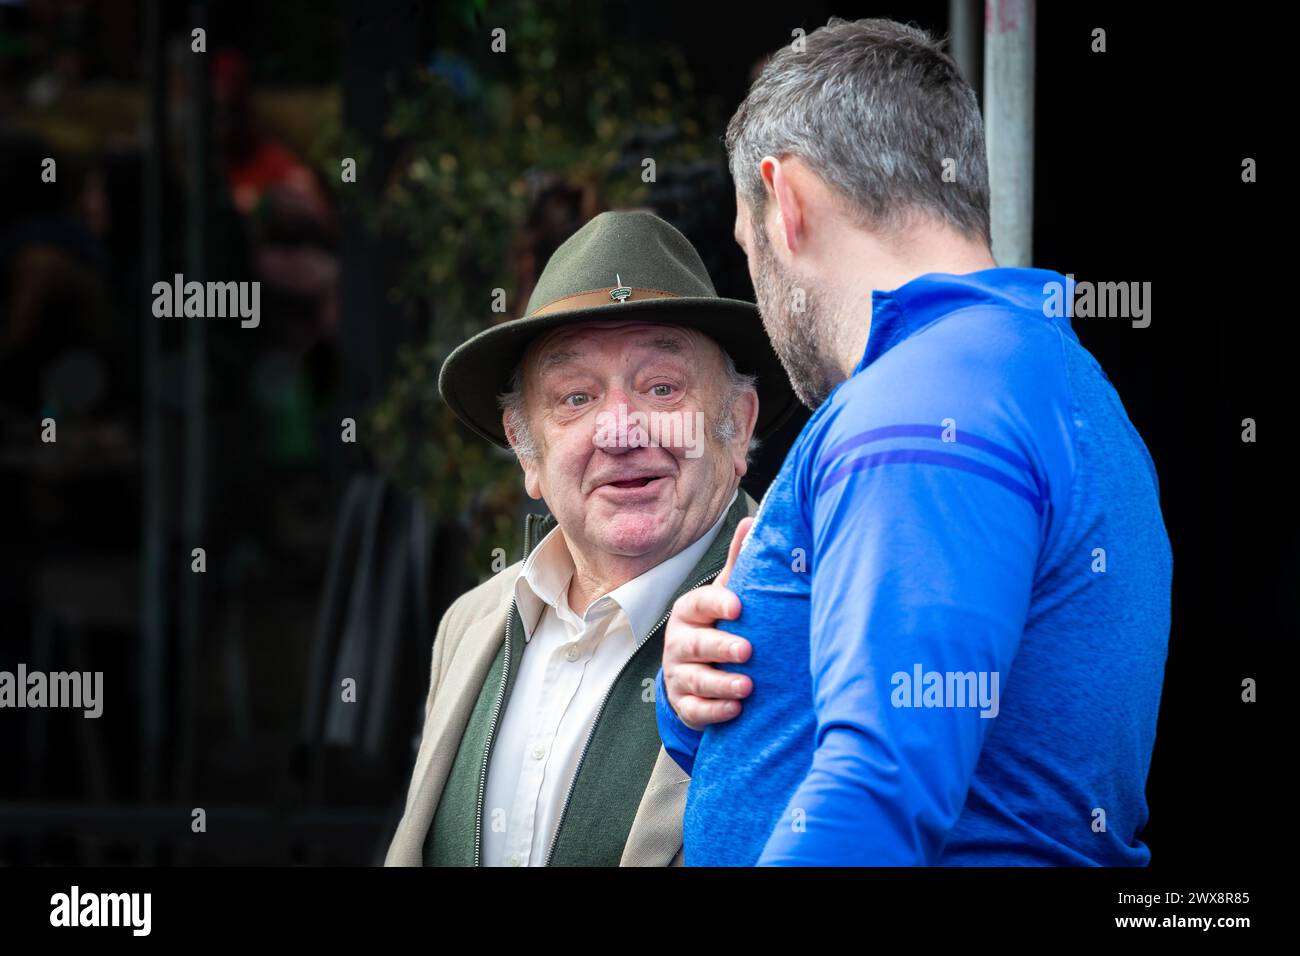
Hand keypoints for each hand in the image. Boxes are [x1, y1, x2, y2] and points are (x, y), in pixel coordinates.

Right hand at [663, 516, 754, 730]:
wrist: (698, 671)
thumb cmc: (719, 625)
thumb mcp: (727, 594)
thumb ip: (738, 563)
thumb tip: (751, 520)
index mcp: (691, 611)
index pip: (699, 603)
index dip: (717, 604)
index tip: (739, 606)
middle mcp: (680, 641)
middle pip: (695, 643)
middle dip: (720, 646)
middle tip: (746, 650)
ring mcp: (679, 673)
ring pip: (695, 679)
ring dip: (720, 683)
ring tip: (746, 686)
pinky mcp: (684, 703)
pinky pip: (695, 709)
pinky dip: (714, 711)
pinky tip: (735, 709)